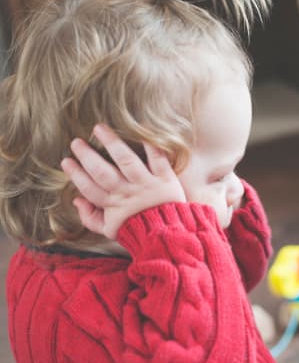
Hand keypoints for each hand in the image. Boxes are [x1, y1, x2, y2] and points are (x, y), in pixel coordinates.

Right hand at [61, 124, 185, 239]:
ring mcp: (147, 184)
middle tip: (76, 142)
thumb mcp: (111, 230)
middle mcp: (128, 193)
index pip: (90, 189)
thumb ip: (91, 218)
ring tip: (99, 128)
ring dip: (112, 143)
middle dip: (88, 156)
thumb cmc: (137, 230)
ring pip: (127, 161)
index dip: (76, 174)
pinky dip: (150, 146)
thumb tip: (76, 201)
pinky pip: (157, 160)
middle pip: (103, 173)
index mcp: (113, 205)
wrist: (168, 234)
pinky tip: (140, 131)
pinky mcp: (165, 179)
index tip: (66, 161)